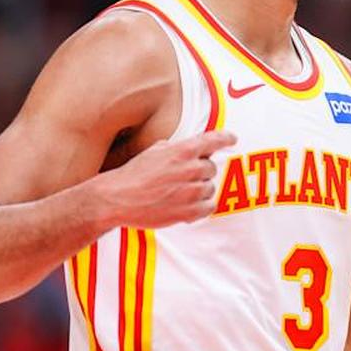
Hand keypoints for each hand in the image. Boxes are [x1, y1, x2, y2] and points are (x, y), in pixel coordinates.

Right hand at [89, 130, 236, 229]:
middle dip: (201, 171)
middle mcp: (190, 169)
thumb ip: (176, 149)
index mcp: (182, 151)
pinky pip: (209, 207)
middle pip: (211, 168)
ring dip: (200, 189)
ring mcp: (191, 192)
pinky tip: (187, 205)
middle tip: (184, 177)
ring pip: (210, 188)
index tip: (232, 138)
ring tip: (179, 192)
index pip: (213, 140)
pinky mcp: (188, 212)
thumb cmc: (133, 174)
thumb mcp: (154, 151)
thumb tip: (189, 149)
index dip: (226, 138)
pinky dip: (202, 206)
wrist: (118, 199)